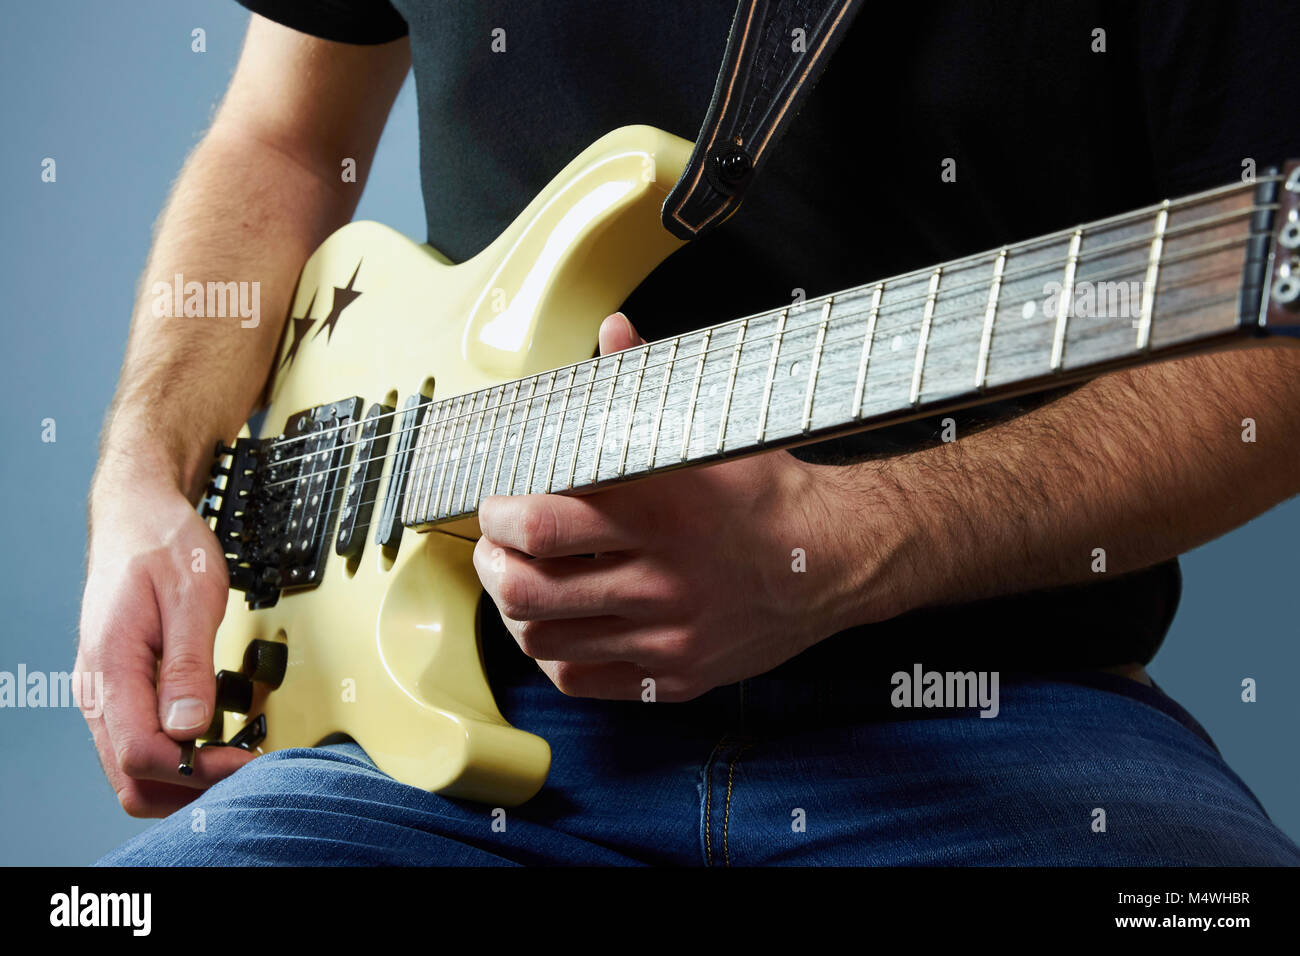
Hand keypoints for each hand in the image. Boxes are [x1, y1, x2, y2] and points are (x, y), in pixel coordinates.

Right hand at [76, 476, 253, 816]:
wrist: (138, 514)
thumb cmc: (162, 543)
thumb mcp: (192, 593)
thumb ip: (188, 663)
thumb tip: (189, 727)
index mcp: (111, 666)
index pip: (139, 753)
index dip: (195, 769)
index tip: (241, 760)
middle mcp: (99, 688)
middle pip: (129, 777)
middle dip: (187, 789)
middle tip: (242, 770)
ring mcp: (107, 691)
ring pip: (132, 767)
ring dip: (182, 779)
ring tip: (233, 761)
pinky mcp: (124, 687)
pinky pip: (141, 741)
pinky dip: (177, 756)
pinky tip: (212, 744)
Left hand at [473, 313, 904, 700]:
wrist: (838, 559)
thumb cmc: (770, 494)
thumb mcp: (713, 428)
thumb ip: (647, 382)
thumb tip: (613, 331)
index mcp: (662, 512)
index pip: (543, 525)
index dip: (500, 516)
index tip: (497, 504)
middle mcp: (662, 581)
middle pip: (529, 591)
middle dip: (493, 566)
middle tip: (496, 547)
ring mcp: (669, 636)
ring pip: (545, 642)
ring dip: (516, 612)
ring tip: (521, 584)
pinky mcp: (677, 675)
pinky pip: (584, 681)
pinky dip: (556, 655)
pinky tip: (562, 626)